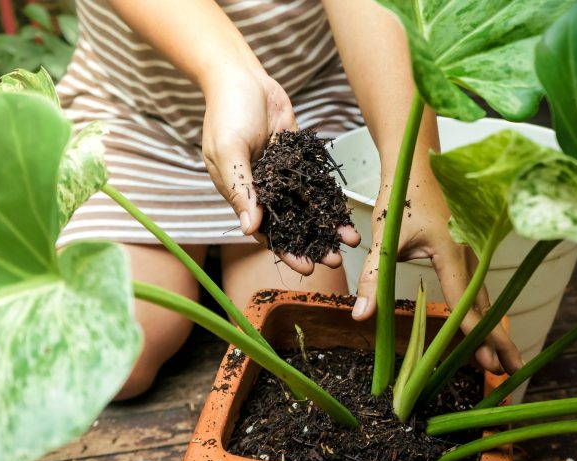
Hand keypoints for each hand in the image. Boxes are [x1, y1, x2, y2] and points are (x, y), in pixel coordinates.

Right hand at [201, 69, 358, 274]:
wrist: (242, 78)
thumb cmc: (226, 113)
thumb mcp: (229, 152)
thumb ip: (240, 189)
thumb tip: (249, 228)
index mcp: (243, 195)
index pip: (267, 233)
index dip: (287, 251)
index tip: (308, 267)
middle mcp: (265, 190)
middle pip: (293, 225)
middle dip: (314, 244)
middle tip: (336, 260)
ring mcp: (284, 176)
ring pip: (309, 207)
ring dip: (328, 225)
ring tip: (350, 240)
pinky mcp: (298, 159)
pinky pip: (317, 183)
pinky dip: (332, 198)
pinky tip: (348, 211)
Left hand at [351, 163, 523, 374]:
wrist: (416, 162)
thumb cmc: (401, 196)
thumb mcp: (384, 238)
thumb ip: (374, 277)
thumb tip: (361, 316)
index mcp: (451, 251)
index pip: (464, 299)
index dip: (474, 332)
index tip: (487, 359)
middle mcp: (468, 254)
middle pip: (486, 304)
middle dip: (500, 338)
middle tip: (512, 370)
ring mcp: (470, 252)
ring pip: (485, 297)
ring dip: (495, 328)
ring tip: (506, 359)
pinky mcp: (466, 251)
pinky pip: (478, 287)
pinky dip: (484, 312)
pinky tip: (486, 329)